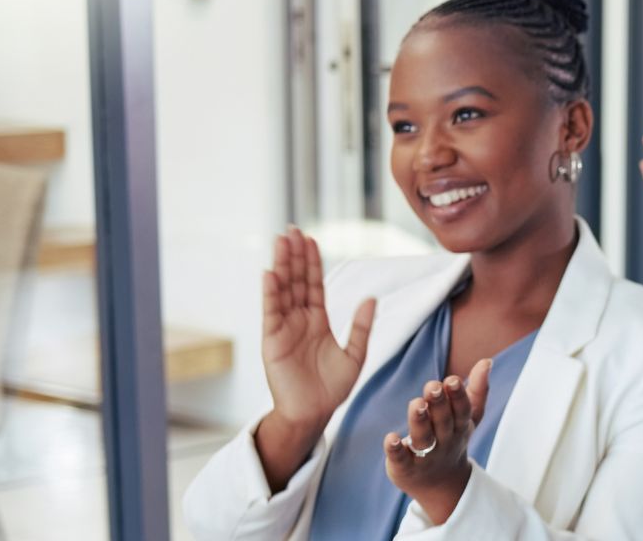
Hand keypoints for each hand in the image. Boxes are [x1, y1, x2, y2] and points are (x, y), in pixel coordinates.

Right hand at [258, 228, 375, 489]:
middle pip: (296, 280)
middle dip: (294, 255)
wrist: (313, 413)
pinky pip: (271, 311)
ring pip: (283, 290)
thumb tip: (371, 298)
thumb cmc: (332, 388)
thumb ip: (361, 327)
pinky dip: (271, 292)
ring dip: (281, 265)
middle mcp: (298, 320)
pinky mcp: (272, 340)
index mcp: (317, 321)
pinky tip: (270, 273)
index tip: (311, 239)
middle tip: (292, 229)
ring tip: (281, 241)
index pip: (314, 284)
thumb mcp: (355, 355)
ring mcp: (283, 328)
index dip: (312, 262)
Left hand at [384, 359, 491, 524]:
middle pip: (443, 422)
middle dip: (439, 404)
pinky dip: (395, 450)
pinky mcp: (405, 468)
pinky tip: (390, 438)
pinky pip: (401, 459)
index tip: (452, 380)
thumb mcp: (468, 418)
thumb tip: (486, 361)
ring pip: (424, 438)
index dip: (458, 396)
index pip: (462, 410)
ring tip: (416, 404)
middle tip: (432, 386)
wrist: (440, 485)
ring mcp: (426, 456)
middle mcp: (445, 441)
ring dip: (420, 421)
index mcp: (460, 426)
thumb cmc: (452, 440)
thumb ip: (476, 390)